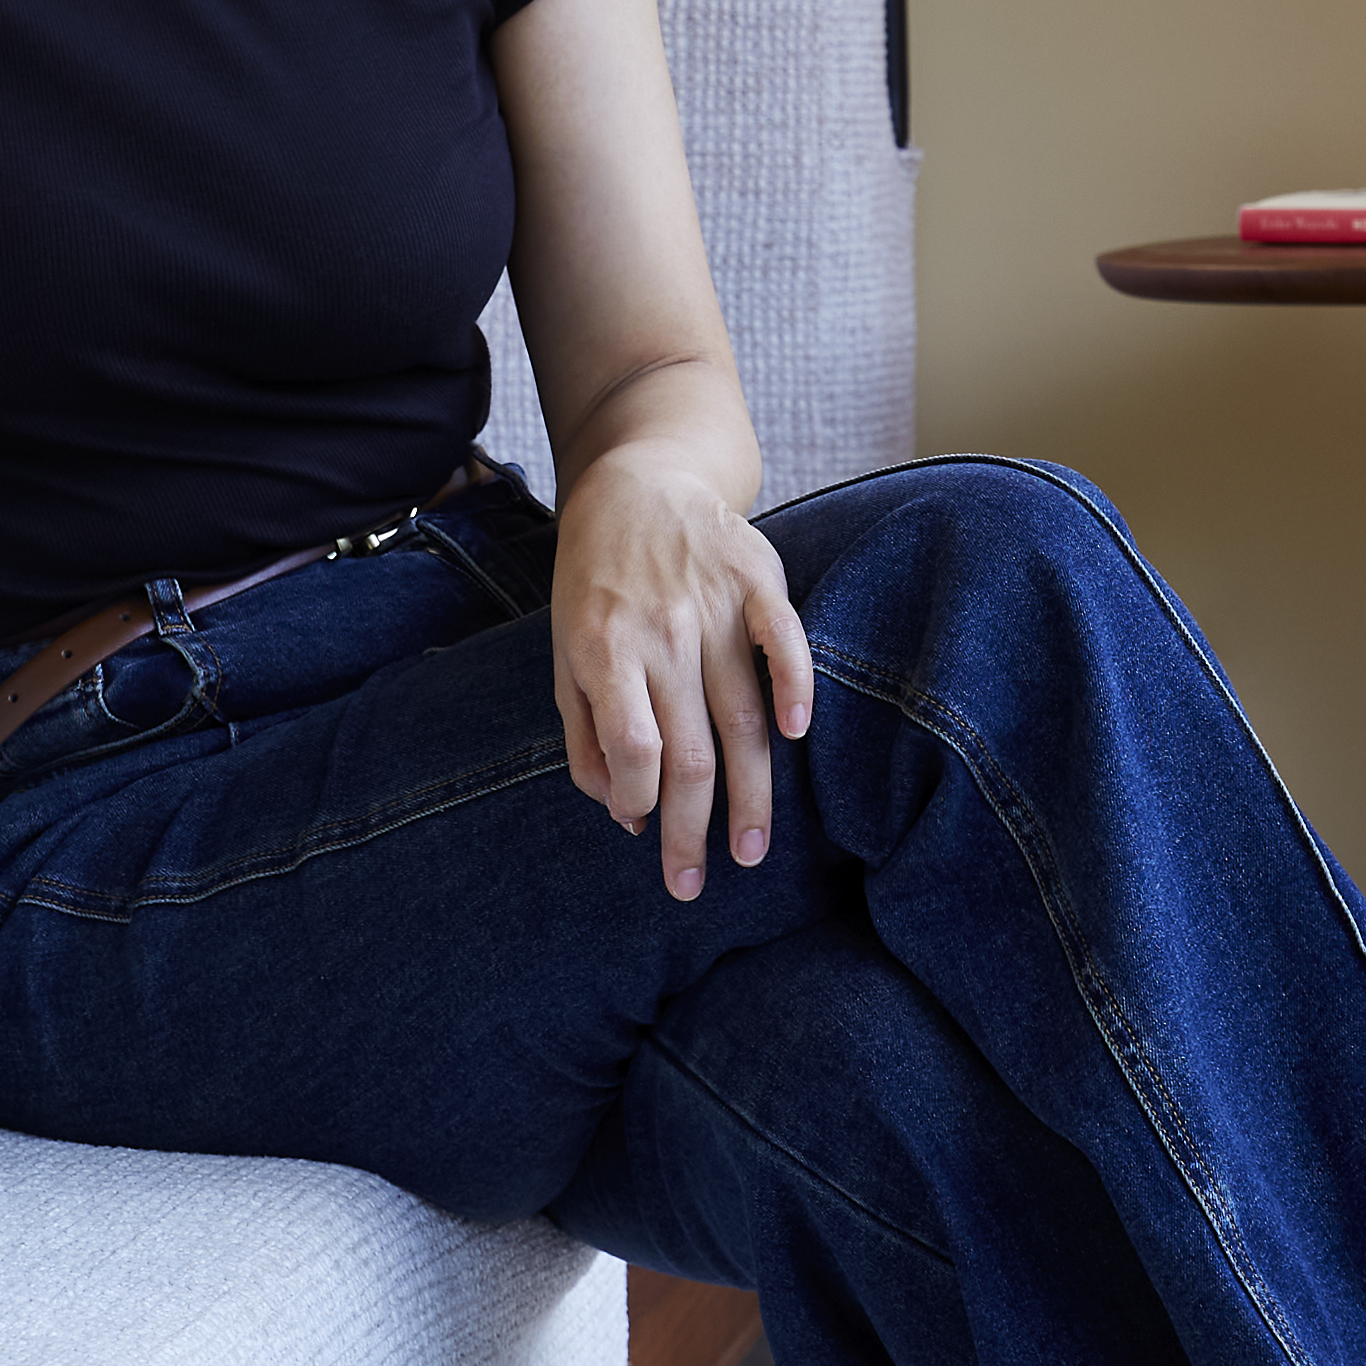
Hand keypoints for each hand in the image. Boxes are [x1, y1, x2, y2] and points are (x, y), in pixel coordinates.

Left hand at [549, 453, 812, 896]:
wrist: (638, 482)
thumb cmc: (597, 582)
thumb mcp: (566, 654)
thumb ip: (587, 733)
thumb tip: (620, 812)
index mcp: (605, 650)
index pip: (634, 747)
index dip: (641, 800)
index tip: (645, 831)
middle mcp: (661, 632)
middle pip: (690, 750)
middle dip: (693, 828)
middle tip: (697, 884)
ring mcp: (712, 605)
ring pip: (741, 715)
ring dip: (751, 792)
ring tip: (751, 849)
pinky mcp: (756, 577)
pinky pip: (781, 638)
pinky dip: (793, 683)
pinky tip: (798, 732)